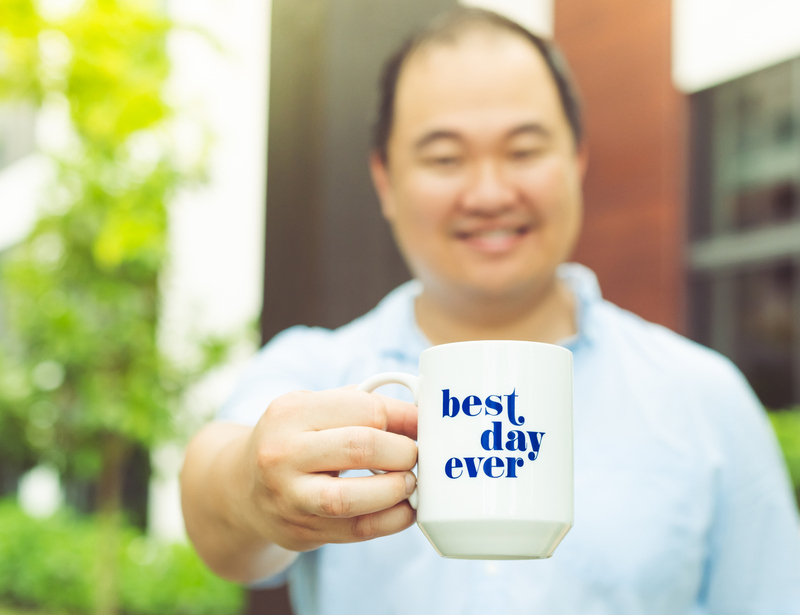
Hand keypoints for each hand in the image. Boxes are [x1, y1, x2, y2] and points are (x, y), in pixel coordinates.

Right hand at [234, 387, 417, 551]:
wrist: (243, 487)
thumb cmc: (295, 440)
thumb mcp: (317, 409)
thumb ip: (364, 405)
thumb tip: (419, 417)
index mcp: (291, 411)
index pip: (364, 409)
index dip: (404, 418)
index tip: (421, 425)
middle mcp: (282, 453)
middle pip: (360, 448)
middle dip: (402, 452)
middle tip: (415, 455)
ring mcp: (289, 496)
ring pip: (351, 497)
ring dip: (395, 489)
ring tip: (409, 482)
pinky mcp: (302, 530)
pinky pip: (356, 530)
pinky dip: (391, 520)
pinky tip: (404, 509)